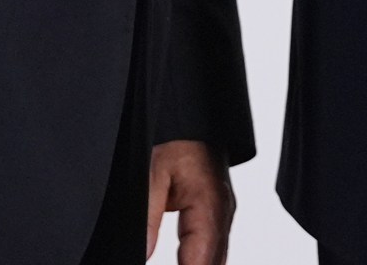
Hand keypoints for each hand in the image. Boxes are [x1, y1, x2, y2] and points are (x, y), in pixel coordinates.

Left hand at [145, 139, 233, 264]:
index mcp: (211, 207)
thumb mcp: (152, 173)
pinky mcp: (216, 213)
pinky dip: (199, 262)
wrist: (192, 116)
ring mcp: (222, 214)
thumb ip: (147, 216)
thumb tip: (144, 253)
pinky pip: (212, 248)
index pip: (202, 263)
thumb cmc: (177, 136)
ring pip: (216, 259)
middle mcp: (223, 214)